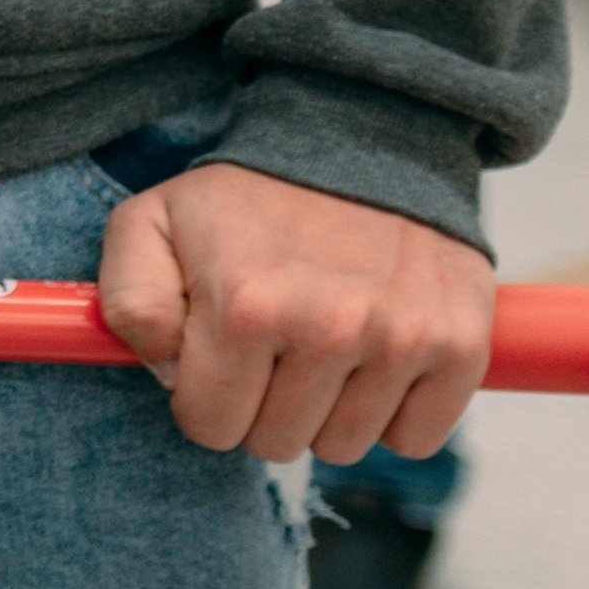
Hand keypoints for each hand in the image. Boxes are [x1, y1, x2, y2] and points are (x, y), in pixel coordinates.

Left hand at [95, 163, 493, 468]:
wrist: (365, 141)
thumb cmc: (247, 198)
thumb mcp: (151, 225)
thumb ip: (129, 304)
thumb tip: (168, 373)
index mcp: (245, 306)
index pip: (210, 428)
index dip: (205, 400)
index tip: (217, 360)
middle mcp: (328, 329)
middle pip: (277, 446)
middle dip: (262, 407)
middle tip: (271, 347)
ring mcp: (401, 339)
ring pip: (345, 447)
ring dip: (327, 411)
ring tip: (321, 343)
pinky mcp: (460, 346)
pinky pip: (416, 439)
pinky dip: (393, 414)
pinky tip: (373, 360)